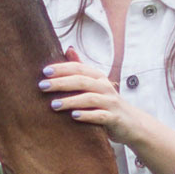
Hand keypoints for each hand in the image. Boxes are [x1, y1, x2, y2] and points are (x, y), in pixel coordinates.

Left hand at [40, 47, 174, 173]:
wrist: (132, 124)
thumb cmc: (107, 104)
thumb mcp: (96, 85)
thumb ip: (82, 70)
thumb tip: (68, 49)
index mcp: (98, 78)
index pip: (79, 68)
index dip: (62, 68)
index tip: (44, 72)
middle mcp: (105, 87)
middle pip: (82, 81)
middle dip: (61, 82)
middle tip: (42, 86)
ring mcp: (111, 103)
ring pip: (90, 98)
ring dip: (71, 101)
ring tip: (53, 104)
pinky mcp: (114, 118)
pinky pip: (100, 116)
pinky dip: (87, 115)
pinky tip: (74, 116)